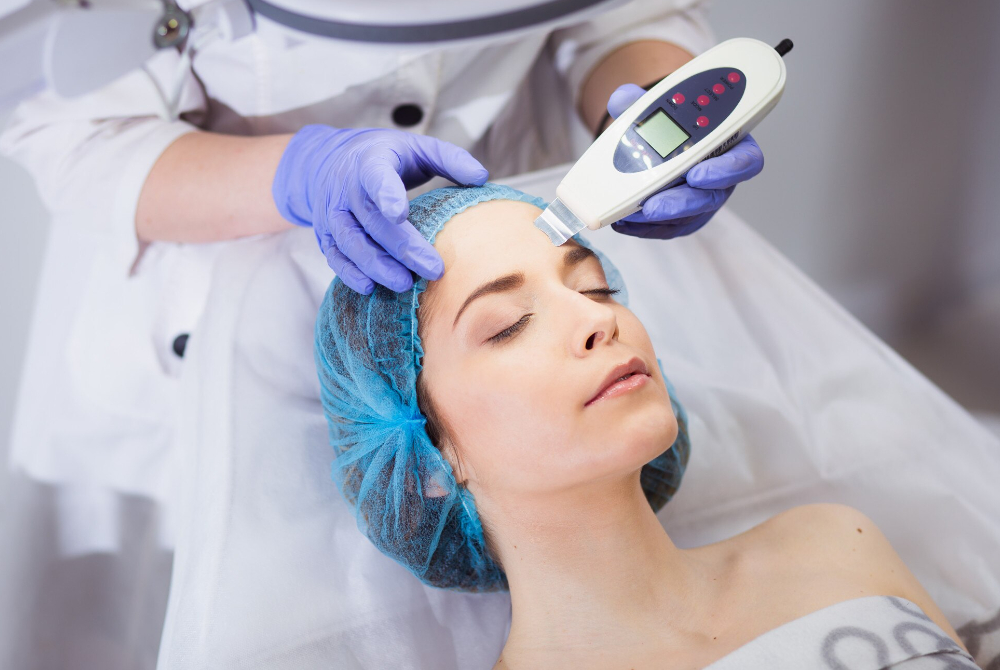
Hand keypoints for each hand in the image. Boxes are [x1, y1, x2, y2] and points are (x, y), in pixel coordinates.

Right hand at [272, 125, 487, 293]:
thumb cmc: (382, 156)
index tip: (400, 214)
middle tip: (433, 269)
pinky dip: (350, 274)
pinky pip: (335, 257)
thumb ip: (449, 158)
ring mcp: (332, 213)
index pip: (376, 177)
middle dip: (402, 248)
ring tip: (404, 284)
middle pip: (372, 221)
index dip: (387, 195)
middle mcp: (346, 188)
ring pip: (351, 243)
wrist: (324, 161)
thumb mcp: (415, 146)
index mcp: (370, 162)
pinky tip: (370, 287)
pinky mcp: (325, 235)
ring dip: (376, 266)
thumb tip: (481, 177)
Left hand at [604, 83, 763, 239]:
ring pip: (689, 217)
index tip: (696, 173)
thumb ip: (642, 103)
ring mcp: (703, 201)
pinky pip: (668, 229)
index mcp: (730, 146)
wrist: (657, 145)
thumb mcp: (657, 109)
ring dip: (660, 218)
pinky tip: (624, 223)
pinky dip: (644, 228)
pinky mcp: (683, 219)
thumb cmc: (669, 127)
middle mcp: (721, 178)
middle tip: (654, 205)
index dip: (726, 170)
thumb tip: (623, 100)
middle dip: (682, 203)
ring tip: (633, 215)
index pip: (745, 161)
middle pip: (712, 197)